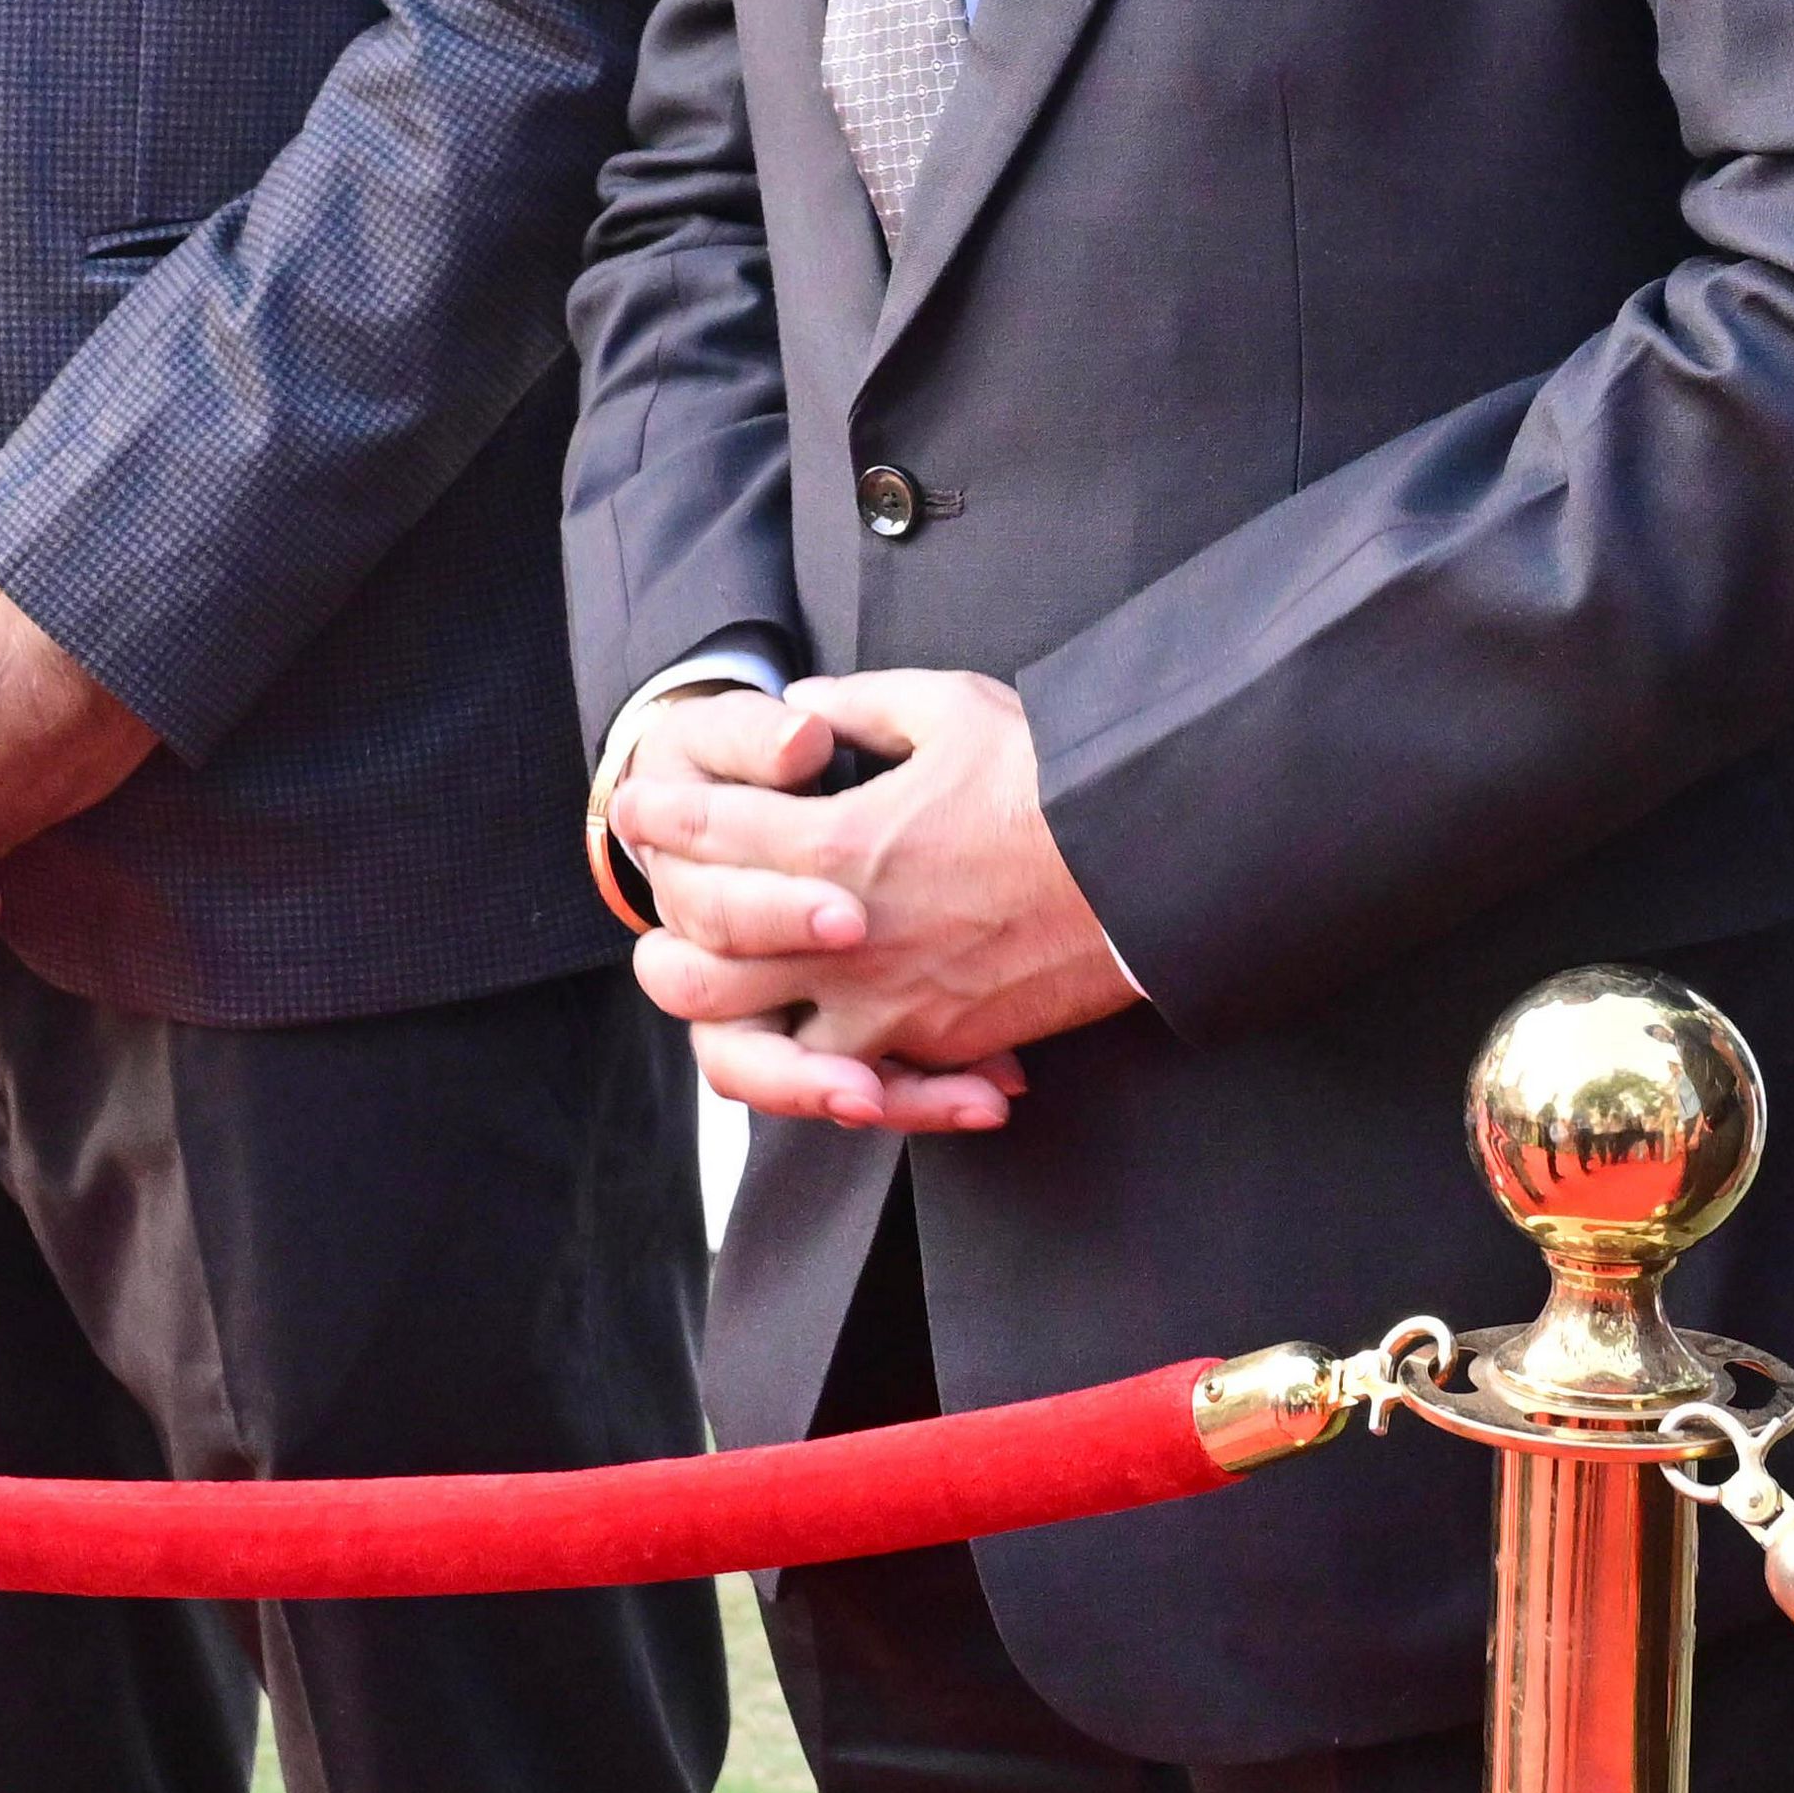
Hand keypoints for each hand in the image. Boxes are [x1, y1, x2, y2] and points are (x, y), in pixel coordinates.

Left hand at [609, 668, 1139, 1134]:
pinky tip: (812, 1054)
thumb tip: (801, 710)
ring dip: (724, 1013)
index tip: (638, 804)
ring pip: (755, 1041)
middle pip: (702, 954)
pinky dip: (825, 1080)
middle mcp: (845, 935)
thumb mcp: (950, 710)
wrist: (1155, 868)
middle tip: (658, 898)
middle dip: (666, 922)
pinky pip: (853, 1085)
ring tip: (713, 983)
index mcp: (839, 844)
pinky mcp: (936, 1044)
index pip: (709, 835)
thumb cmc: (1056, 782)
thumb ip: (859, 707)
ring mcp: (887, 1001)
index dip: (661, 815)